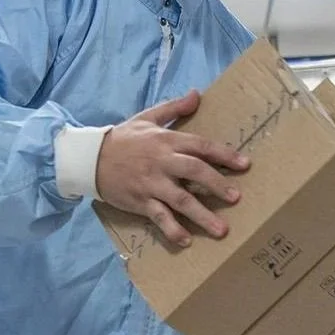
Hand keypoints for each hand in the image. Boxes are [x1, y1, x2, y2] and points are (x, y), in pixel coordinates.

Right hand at [96, 91, 249, 246]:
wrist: (89, 158)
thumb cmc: (122, 138)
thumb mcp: (147, 117)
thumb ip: (174, 107)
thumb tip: (197, 94)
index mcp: (166, 141)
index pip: (200, 146)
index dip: (224, 155)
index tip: (244, 165)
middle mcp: (162, 162)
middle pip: (194, 172)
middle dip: (217, 184)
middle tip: (236, 198)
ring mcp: (151, 184)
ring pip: (180, 200)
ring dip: (202, 215)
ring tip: (221, 230)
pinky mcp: (140, 201)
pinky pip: (158, 217)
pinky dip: (172, 229)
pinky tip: (186, 240)